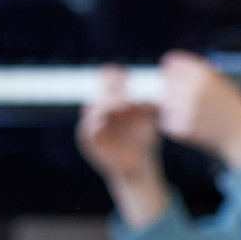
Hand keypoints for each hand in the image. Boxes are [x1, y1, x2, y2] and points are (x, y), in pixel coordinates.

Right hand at [76, 69, 168, 226]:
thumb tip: (154, 84)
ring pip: (90, 106)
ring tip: (123, 105)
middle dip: (112, 88)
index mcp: (113, 97)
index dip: (116, 75)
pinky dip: (94, 122)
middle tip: (127, 93)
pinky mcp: (88, 141)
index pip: (108, 77)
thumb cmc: (143, 137)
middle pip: (97, 87)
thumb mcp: (150, 115)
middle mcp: (100, 107)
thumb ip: (148, 99)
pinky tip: (104, 121)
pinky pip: (86, 128)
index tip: (130, 78)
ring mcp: (92, 123)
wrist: (139, 164)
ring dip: (106, 103)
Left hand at [155, 51, 240, 170]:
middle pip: (166, 83)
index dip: (171, 69)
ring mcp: (186, 110)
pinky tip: (189, 121)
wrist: (240, 132)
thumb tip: (170, 66)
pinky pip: (166, 121)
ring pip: (163, 102)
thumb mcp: (218, 79)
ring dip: (170, 105)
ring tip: (187, 109)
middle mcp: (194, 90)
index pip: (173, 64)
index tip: (171, 74)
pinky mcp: (181, 128)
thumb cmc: (230, 106)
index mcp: (204, 74)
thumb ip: (196, 72)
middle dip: (170, 87)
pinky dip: (173, 121)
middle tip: (181, 95)